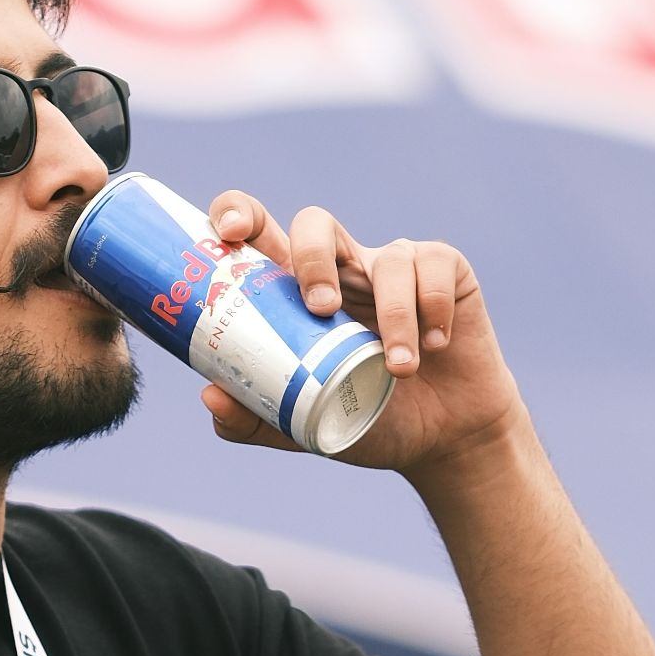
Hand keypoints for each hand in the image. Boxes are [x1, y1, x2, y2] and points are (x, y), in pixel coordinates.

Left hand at [199, 191, 528, 477]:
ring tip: (399, 369)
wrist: (442, 441)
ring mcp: (391, 265)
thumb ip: (253, 419)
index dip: (237, 214)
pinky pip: (435, 269)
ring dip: (394, 315)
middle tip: (320, 308)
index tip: (227, 233)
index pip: (258, 231)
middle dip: (313, 256)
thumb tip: (210, 396)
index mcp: (295, 291)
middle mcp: (341, 267)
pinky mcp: (444, 270)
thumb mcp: (302, 425)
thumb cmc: (366, 420)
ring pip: (387, 259)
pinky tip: (435, 346)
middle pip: (315, 223)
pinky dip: (433, 311)